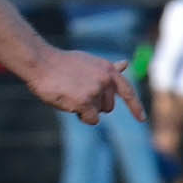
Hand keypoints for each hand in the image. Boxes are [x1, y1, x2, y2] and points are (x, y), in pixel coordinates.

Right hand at [24, 50, 145, 125]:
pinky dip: (81, 116)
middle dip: (95, 105)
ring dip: (86, 110)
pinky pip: (91, 119)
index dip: (135, 106)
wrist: (41, 62)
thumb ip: (108, 69)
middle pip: (108, 106)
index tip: (141, 119)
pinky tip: (69, 103)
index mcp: (108, 70)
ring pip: (98, 113)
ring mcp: (95, 91)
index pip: (127, 91)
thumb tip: (125, 64)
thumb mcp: (89, 62)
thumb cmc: (61, 63)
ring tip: (69, 94)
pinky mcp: (85, 102)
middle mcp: (105, 80)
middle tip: (76, 93)